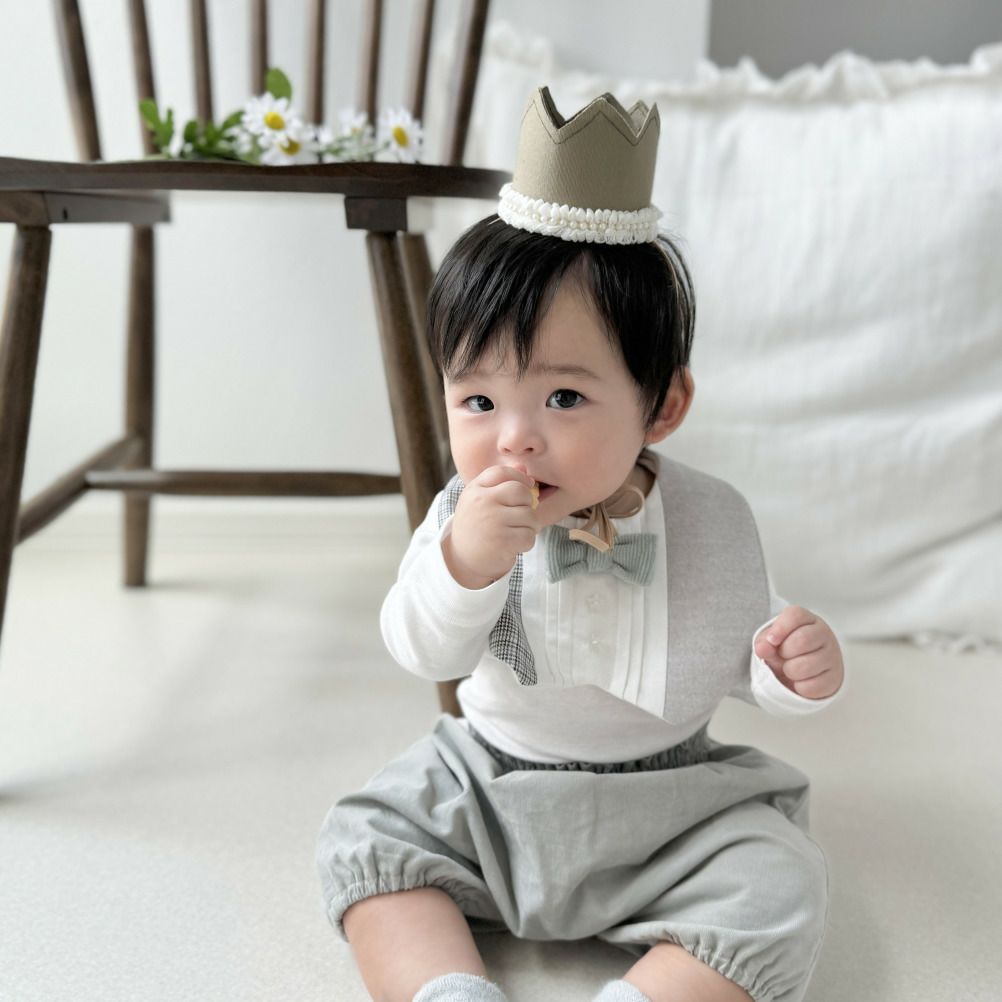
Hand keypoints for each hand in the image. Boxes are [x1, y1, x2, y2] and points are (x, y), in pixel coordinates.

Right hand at [442, 464, 539, 588]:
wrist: (462, 559)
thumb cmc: (477, 525)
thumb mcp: (481, 499)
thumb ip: (500, 481)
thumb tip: (523, 467)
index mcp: (475, 490)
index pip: (502, 472)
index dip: (520, 478)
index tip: (526, 487)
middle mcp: (482, 502)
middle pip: (521, 491)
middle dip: (527, 504)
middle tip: (520, 516)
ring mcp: (492, 521)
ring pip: (529, 515)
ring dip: (529, 526)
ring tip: (516, 532)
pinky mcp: (502, 541)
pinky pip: (529, 536)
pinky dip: (526, 542)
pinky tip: (515, 544)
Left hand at [753, 605, 843, 699]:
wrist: (806, 673)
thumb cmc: (788, 651)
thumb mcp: (773, 642)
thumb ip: (765, 642)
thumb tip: (762, 648)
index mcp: (807, 620)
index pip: (796, 615)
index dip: (780, 628)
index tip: (771, 640)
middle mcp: (823, 634)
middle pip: (802, 640)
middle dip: (785, 652)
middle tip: (783, 655)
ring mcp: (832, 656)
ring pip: (805, 666)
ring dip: (790, 671)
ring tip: (791, 668)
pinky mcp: (834, 678)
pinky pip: (811, 686)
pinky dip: (799, 687)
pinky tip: (801, 680)